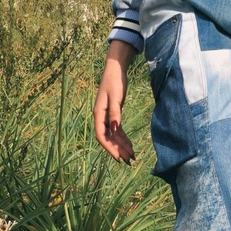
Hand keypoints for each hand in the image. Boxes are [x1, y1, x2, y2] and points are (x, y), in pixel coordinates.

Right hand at [93, 41, 136, 161]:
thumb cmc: (114, 82)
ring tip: (132, 156)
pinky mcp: (114, 114)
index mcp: (99, 114)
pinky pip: (118, 130)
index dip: (109, 148)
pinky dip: (124, 138)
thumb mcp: (116, 98)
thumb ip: (115, 114)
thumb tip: (114, 129)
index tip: (118, 158)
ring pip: (114, 135)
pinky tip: (130, 145)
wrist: (116, 69)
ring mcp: (107, 116)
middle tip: (129, 160)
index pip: (102, 136)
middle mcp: (101, 117)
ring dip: (122, 146)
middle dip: (118, 150)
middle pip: (109, 138)